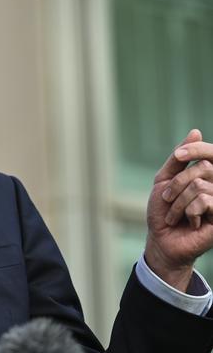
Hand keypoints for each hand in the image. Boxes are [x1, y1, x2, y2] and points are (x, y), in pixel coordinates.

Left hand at [145, 129, 212, 290]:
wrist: (161, 239)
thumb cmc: (163, 210)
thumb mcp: (164, 180)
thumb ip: (179, 157)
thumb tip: (196, 131)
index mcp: (206, 176)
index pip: (211, 154)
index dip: (197, 149)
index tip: (179, 156)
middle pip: (202, 168)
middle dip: (177, 183)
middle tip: (167, 199)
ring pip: (200, 185)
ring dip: (179, 201)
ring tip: (176, 214)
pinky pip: (206, 200)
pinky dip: (189, 210)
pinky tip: (190, 222)